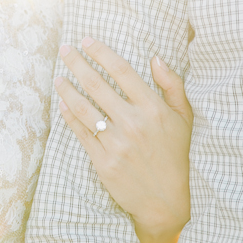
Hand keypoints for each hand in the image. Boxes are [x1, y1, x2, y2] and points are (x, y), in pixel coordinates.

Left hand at [54, 37, 192, 242]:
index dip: (101, 53)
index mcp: (154, 109)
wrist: (166, 202)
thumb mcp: (184, 118)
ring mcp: (116, 143)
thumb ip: (172, 85)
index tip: (87, 41)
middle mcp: (134, 123)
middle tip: (65, 50)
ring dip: (67, 88)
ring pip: (83, 107)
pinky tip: (62, 104)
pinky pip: (80, 132)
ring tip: (58, 77)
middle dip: (77, 63)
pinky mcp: (103, 161)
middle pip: (97, 84)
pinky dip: (69, 116)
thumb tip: (155, 58)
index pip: (122, 71)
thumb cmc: (176, 155)